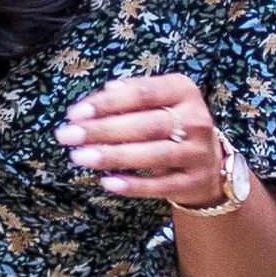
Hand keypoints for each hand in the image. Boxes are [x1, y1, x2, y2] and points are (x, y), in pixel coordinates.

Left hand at [60, 71, 233, 212]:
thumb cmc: (172, 124)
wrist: (208, 162)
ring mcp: (197, 152)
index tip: (74, 113)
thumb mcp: (158, 101)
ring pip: (152, 154)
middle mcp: (195, 119)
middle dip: (102, 130)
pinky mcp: (193, 181)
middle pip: (145, 124)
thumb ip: (130, 94)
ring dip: (113, 156)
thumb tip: (103, 92)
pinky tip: (107, 182)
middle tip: (67, 135)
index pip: (142, 94)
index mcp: (183, 91)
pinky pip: (160, 185)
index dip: (107, 103)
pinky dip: (133, 185)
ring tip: (79, 156)